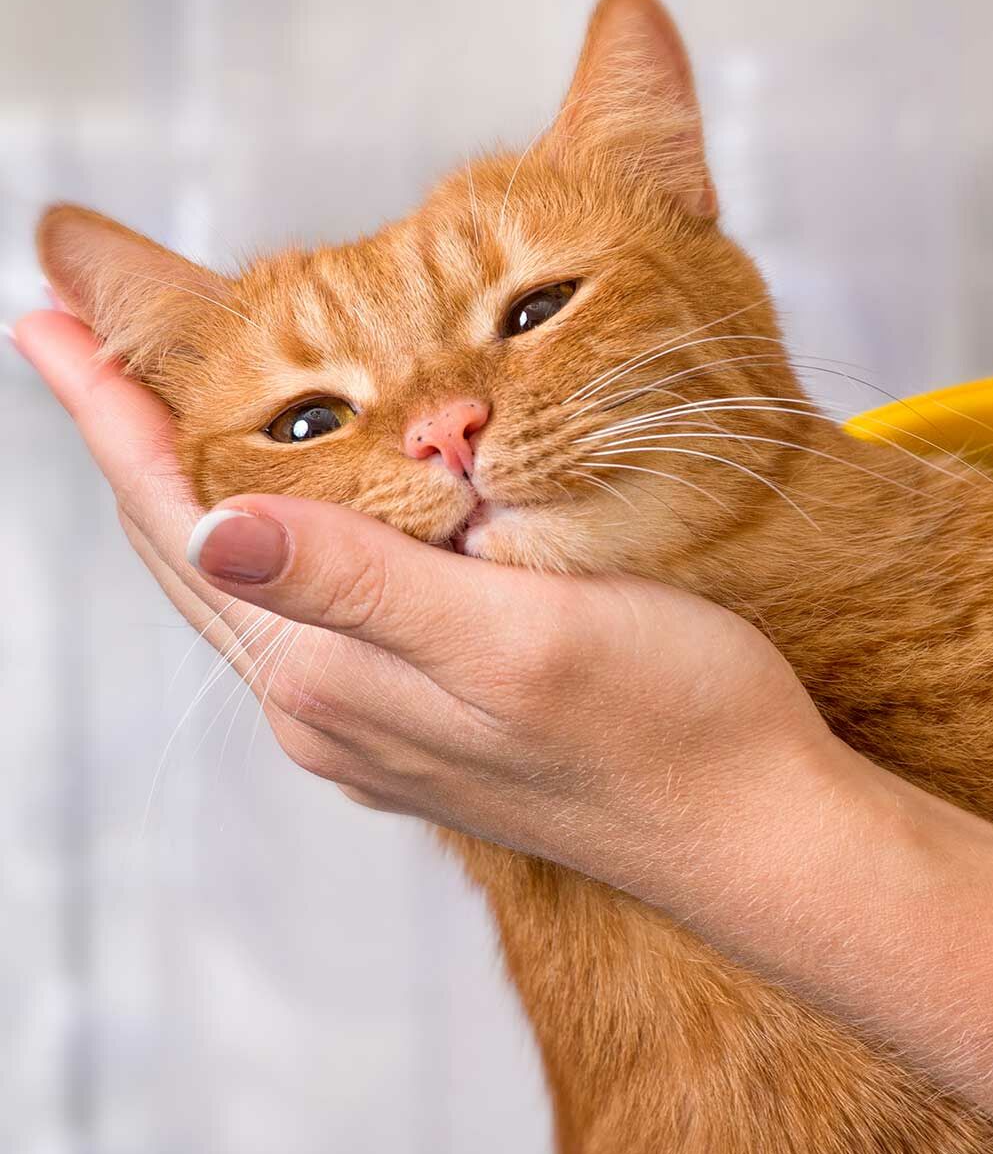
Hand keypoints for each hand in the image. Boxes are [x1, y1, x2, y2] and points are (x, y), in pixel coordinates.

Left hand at [9, 309, 837, 885]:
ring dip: (199, 490)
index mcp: (334, 680)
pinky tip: (305, 511)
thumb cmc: (672, 724)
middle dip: (133, 446)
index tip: (46, 323)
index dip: (113, 420)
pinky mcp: (440, 725)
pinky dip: (283, 536)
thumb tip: (212, 531)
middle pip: (197, 558)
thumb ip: (362, 590)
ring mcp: (384, 726)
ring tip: (167, 411)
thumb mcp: (518, 640)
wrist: (760, 830)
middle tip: (76, 343)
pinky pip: (320, 615)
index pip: (184, 527)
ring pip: (254, 587)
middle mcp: (335, 709)